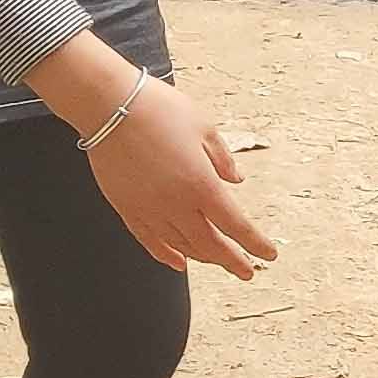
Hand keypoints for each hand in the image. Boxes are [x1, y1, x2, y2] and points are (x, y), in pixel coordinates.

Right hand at [81, 74, 279, 279]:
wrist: (109, 105)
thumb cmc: (159, 109)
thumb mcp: (204, 127)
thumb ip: (223, 158)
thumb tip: (236, 180)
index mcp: (202, 184)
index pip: (235, 225)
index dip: (255, 243)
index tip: (269, 255)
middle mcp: (176, 204)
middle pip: (211, 245)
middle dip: (232, 261)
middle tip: (247, 272)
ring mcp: (149, 209)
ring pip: (182, 247)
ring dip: (204, 257)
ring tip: (218, 260)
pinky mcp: (127, 208)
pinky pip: (149, 241)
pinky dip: (166, 256)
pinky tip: (178, 264)